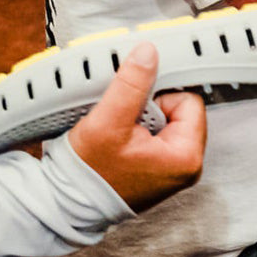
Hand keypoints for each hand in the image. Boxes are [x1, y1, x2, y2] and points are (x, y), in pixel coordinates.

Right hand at [67, 43, 205, 211]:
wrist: (68, 203)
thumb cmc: (89, 173)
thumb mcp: (108, 121)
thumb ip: (131, 84)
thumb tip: (149, 53)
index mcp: (186, 157)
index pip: (188, 101)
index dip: (160, 97)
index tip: (135, 106)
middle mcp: (187, 166)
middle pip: (180, 110)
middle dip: (151, 108)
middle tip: (124, 120)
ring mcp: (174, 170)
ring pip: (167, 121)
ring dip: (143, 119)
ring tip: (120, 131)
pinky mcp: (159, 170)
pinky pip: (157, 136)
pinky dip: (139, 132)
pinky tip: (120, 140)